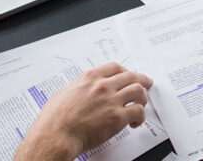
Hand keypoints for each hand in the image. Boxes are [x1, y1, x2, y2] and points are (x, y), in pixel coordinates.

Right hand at [15, 63, 152, 160]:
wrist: (56, 135)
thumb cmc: (54, 119)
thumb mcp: (63, 93)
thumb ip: (76, 88)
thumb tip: (78, 91)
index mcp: (90, 78)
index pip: (115, 67)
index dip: (125, 71)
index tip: (129, 74)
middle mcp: (103, 86)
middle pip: (131, 76)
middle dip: (142, 79)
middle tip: (147, 83)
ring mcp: (111, 101)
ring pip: (138, 90)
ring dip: (143, 97)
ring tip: (141, 104)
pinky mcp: (117, 117)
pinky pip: (138, 111)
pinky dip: (140, 116)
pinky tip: (135, 122)